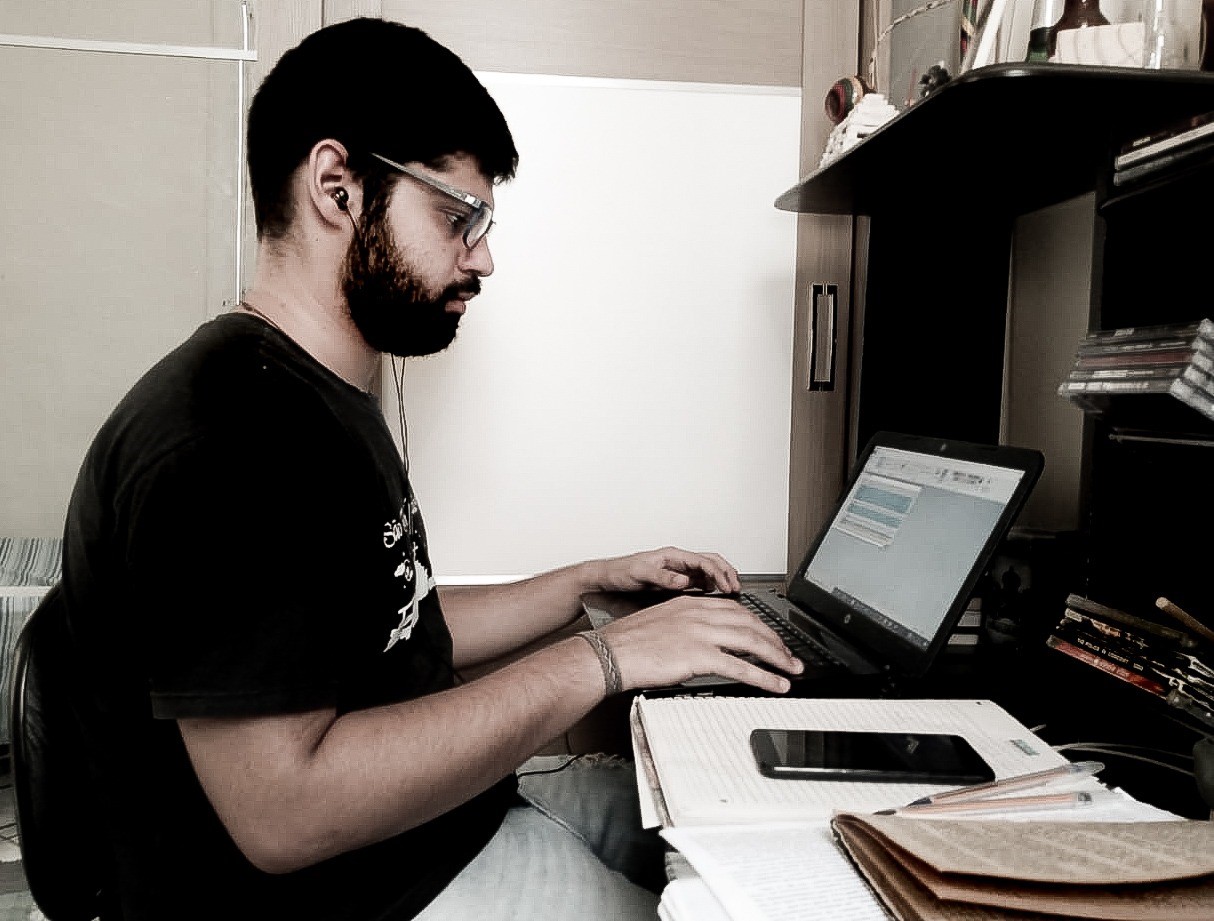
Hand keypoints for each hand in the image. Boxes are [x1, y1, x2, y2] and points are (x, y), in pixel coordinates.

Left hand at [591, 546, 741, 595]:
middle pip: (711, 561)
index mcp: (672, 556)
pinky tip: (714, 597)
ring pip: (707, 571)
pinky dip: (711, 587)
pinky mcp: (674, 580)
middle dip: (727, 573)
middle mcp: (677, 561)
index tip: (727, 586)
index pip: (703, 561)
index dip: (718, 573)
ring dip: (721, 579)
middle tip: (737, 588)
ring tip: (731, 592)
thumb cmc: (620, 572)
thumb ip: (662, 577)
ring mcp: (677, 570)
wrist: (607, 578)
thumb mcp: (640, 574)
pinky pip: (699, 581)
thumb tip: (683, 580)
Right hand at [597, 594, 803, 694]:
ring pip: (752, 642)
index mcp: (691, 604)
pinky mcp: (699, 655)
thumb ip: (687, 628)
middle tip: (788, 655)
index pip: (737, 610)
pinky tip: (776, 684)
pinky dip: (764, 677)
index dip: (759, 624)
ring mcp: (701, 633)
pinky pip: (741, 667)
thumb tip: (703, 644)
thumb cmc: (628, 643)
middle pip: (751, 623)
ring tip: (791, 670)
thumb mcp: (662, 623)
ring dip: (777, 657)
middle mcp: (700, 614)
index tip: (770, 636)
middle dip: (775, 640)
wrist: (609, 653)